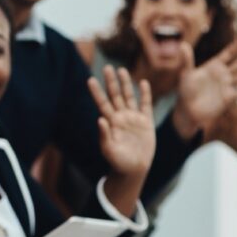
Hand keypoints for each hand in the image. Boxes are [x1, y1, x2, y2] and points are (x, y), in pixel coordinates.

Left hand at [87, 66, 154, 180]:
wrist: (134, 169)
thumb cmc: (118, 162)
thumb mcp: (109, 150)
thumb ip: (104, 135)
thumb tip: (99, 120)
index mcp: (110, 122)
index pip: (102, 103)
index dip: (97, 91)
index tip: (90, 79)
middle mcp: (120, 117)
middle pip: (115, 95)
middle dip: (111, 82)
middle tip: (107, 67)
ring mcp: (133, 118)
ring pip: (129, 96)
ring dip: (126, 84)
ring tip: (121, 70)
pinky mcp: (146, 122)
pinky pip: (145, 105)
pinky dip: (145, 94)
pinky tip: (143, 83)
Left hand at [173, 39, 236, 133]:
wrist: (188, 110)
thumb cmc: (186, 91)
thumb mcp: (186, 74)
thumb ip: (186, 60)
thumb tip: (182, 44)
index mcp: (214, 66)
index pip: (228, 54)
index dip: (236, 47)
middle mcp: (224, 74)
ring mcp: (227, 86)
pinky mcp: (229, 98)